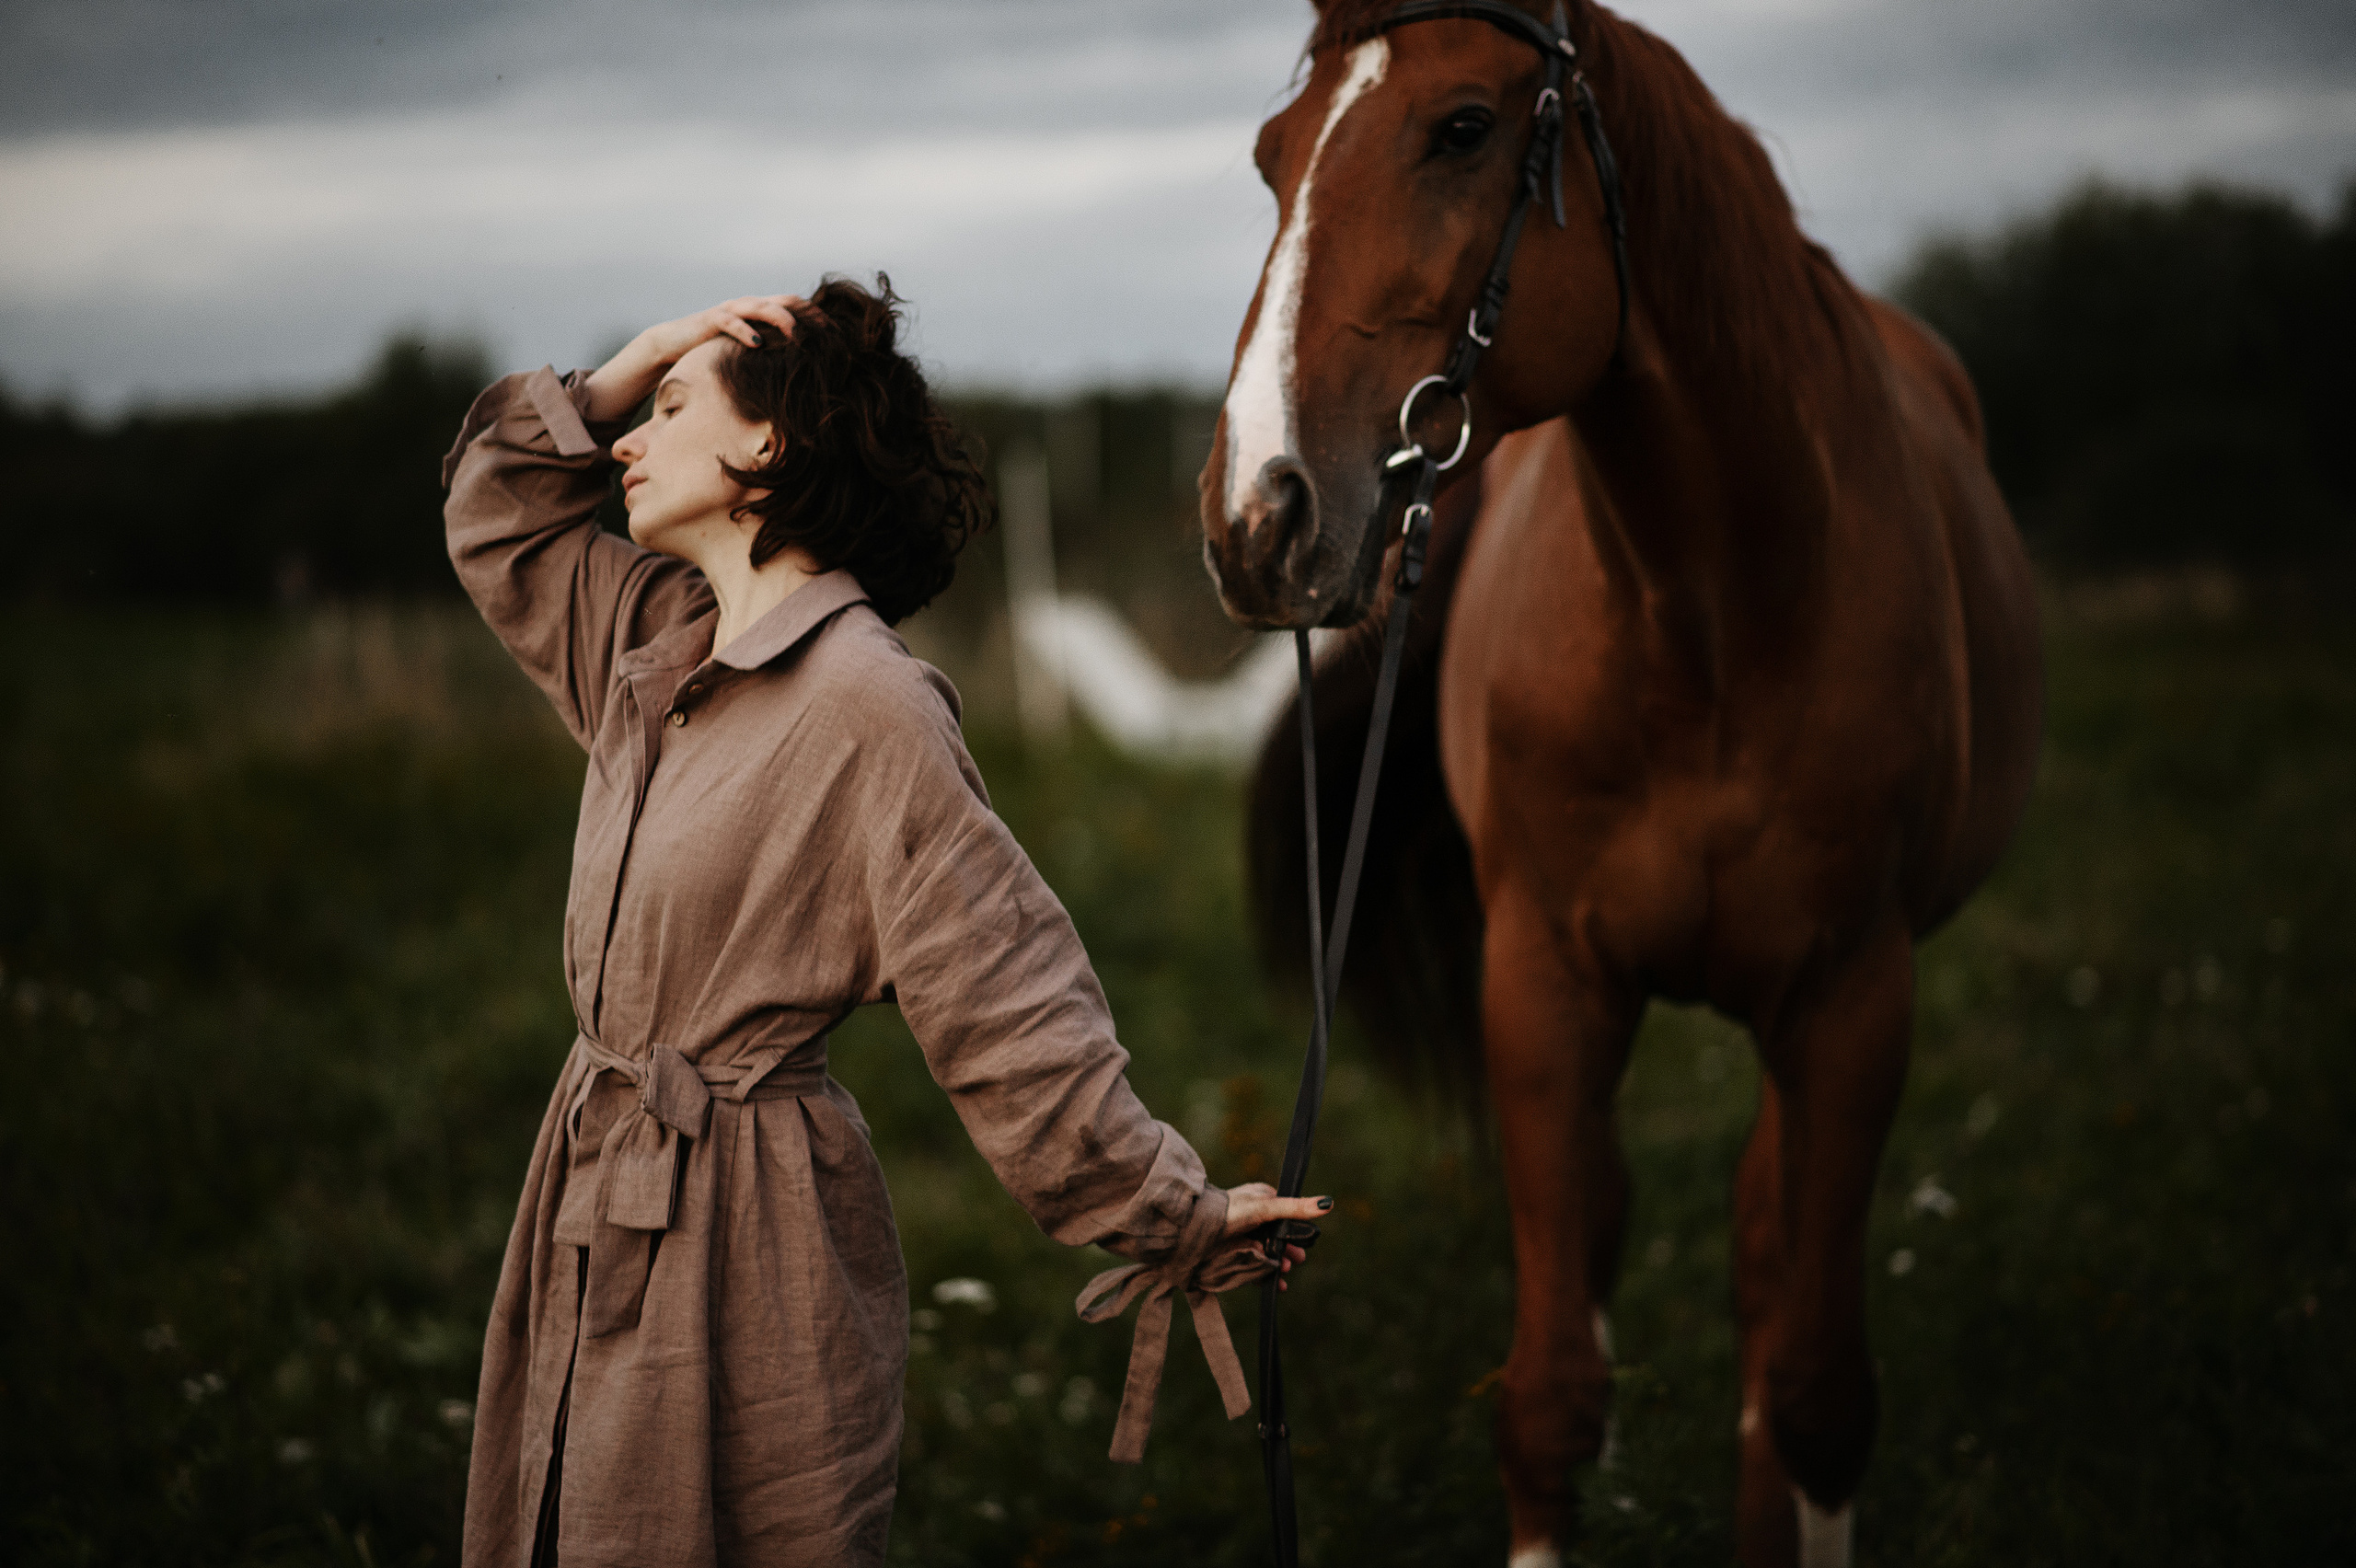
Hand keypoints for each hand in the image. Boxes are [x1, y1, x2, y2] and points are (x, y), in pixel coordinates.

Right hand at [580, 295, 806, 422]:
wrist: (671, 346)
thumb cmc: (713, 353)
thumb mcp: (747, 354)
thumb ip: (770, 356)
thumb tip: (801, 376)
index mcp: (760, 314)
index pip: (795, 307)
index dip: (816, 316)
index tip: (837, 334)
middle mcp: (747, 307)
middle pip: (784, 300)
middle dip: (807, 313)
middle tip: (827, 331)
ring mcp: (729, 311)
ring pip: (760, 306)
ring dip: (781, 319)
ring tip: (797, 335)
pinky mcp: (710, 320)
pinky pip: (729, 321)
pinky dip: (745, 330)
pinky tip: (758, 344)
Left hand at [1221, 1181, 1333, 1291]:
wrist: (1196, 1230)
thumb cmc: (1230, 1211)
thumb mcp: (1267, 1207)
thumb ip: (1296, 1208)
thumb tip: (1328, 1203)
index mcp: (1262, 1199)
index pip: (1287, 1216)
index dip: (1297, 1231)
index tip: (1305, 1243)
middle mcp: (1254, 1217)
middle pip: (1280, 1237)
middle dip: (1289, 1250)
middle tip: (1296, 1261)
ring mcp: (1244, 1237)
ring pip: (1269, 1253)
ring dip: (1279, 1263)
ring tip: (1284, 1271)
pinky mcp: (1235, 1254)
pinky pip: (1256, 1267)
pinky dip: (1267, 1276)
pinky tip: (1276, 1285)